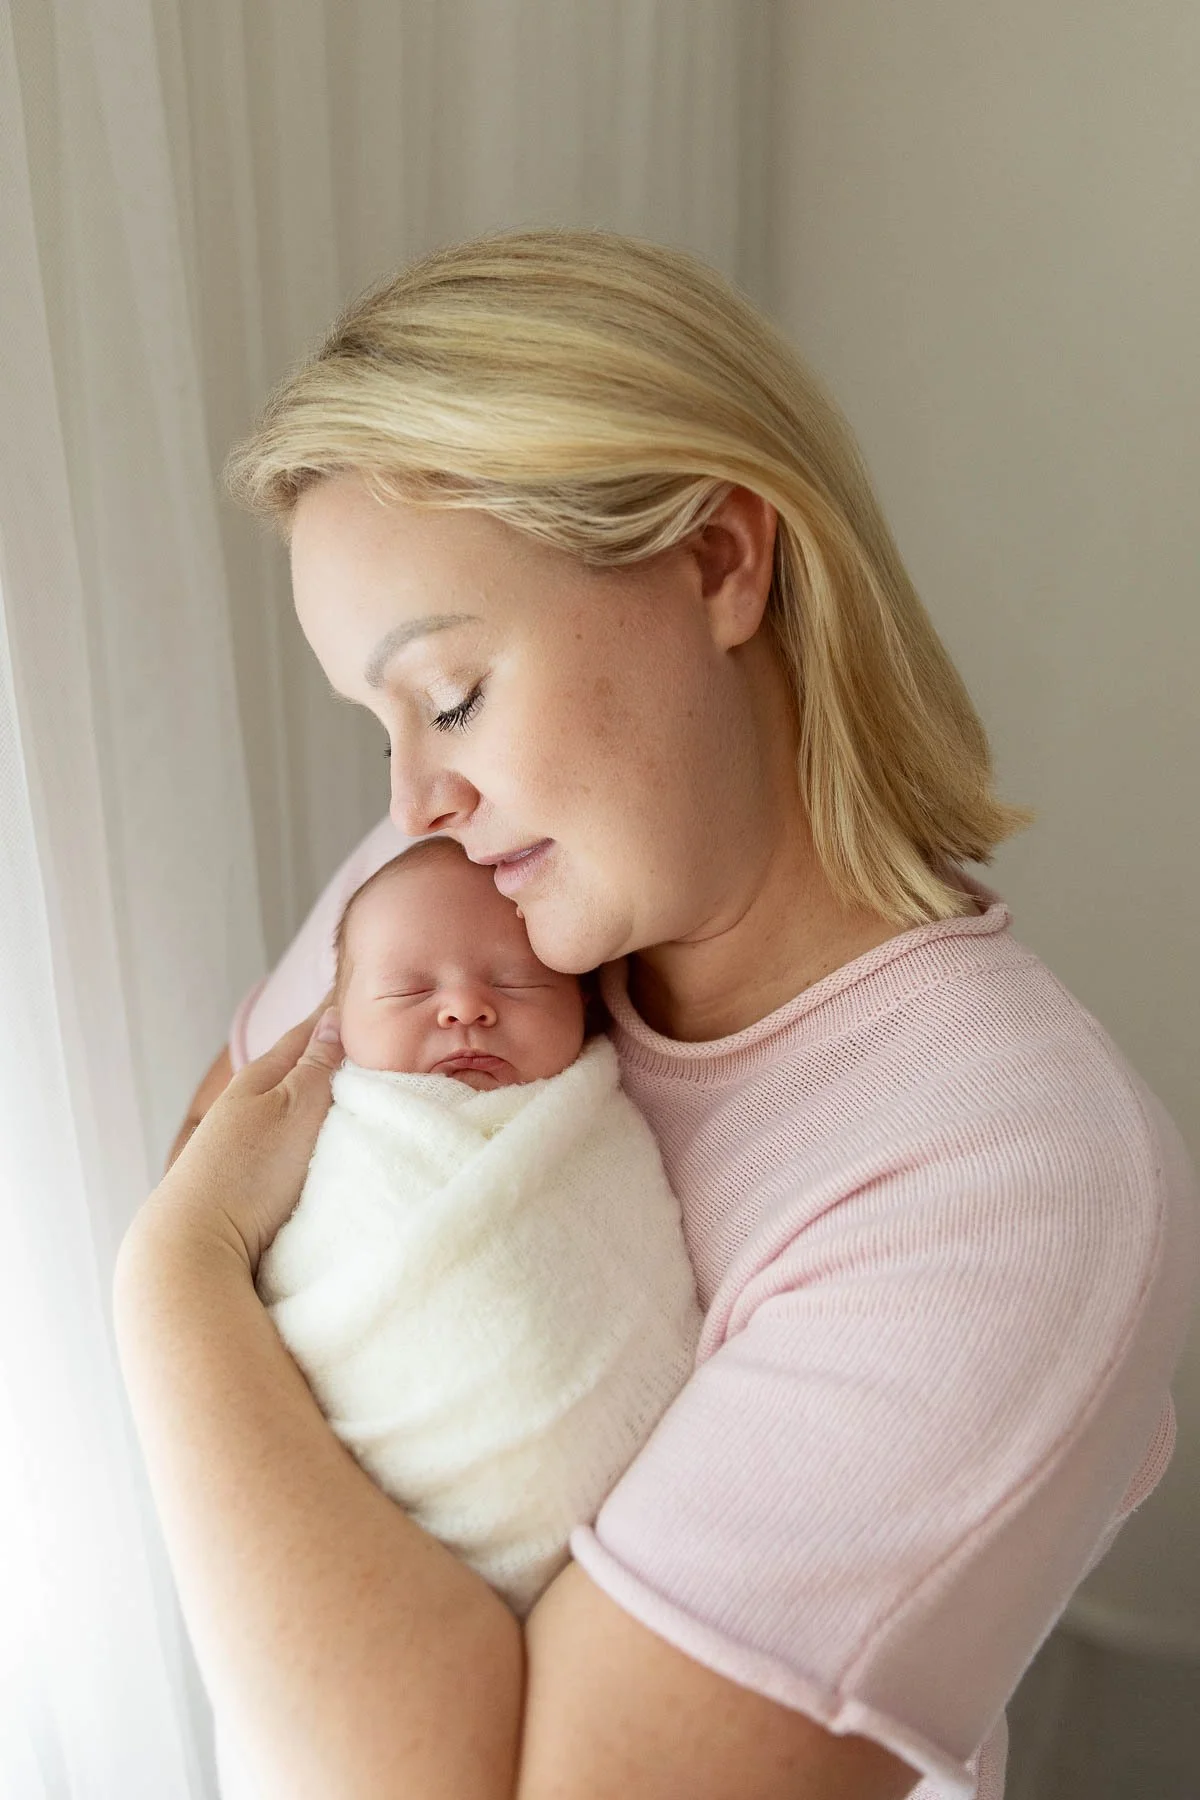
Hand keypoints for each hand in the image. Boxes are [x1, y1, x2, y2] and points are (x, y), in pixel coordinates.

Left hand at [128, 1005, 343, 1278]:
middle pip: (299, 1066)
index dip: (337, 1013)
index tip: (364, 995)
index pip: (308, 1031)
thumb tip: (330, 1020)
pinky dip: (310, 1130)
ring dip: (322, 1094)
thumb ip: (318, 1066)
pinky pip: (288, 1139)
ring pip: (293, 1104)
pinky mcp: (247, 1177)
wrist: (195, 1244)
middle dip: (332, 1051)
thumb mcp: (296, 1108)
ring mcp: (244, 1141)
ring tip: (357, 1089)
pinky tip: (323, 1141)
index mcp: (260, 1077)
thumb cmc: (248, 1173)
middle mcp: (248, 1103)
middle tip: (372, 1036)